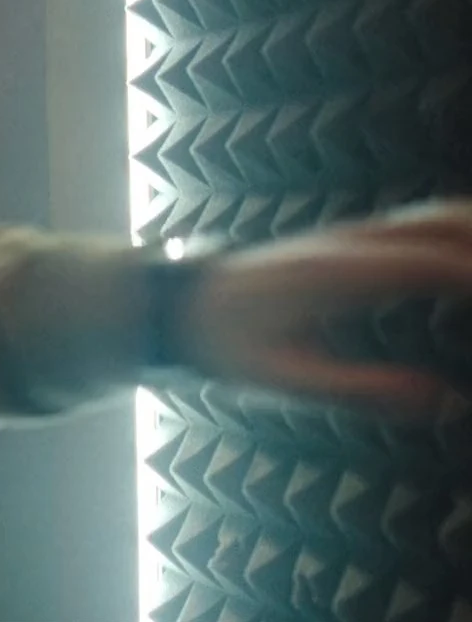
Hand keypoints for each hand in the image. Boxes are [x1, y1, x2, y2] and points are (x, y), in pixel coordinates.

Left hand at [183, 199, 471, 416]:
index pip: (430, 264)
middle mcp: (350, 242)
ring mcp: (352, 236)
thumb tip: (443, 403)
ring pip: (437, 218)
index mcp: (336, 272)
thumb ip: (359, 392)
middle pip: (443, 224)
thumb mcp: (284, 380)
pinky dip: (462, 233)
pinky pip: (422, 228)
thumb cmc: (224, 344)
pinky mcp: (353, 243)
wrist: (178, 303)